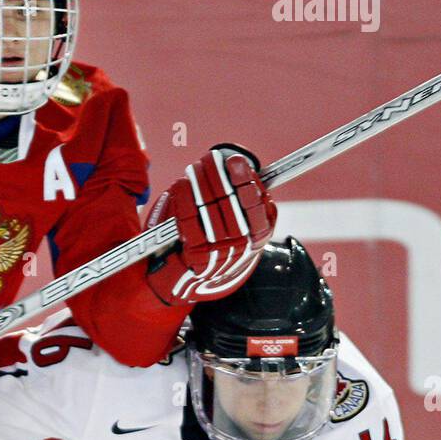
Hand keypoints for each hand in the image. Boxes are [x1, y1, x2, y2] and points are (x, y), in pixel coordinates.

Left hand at [146, 144, 275, 303]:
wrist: (195, 281)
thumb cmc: (218, 243)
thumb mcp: (241, 225)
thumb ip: (243, 200)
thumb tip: (237, 165)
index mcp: (259, 235)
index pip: (255, 202)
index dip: (244, 179)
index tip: (234, 160)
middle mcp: (242, 245)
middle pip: (230, 200)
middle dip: (218, 174)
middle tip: (210, 158)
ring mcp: (219, 252)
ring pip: (209, 206)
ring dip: (200, 181)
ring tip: (195, 168)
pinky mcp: (196, 255)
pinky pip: (189, 219)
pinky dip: (184, 197)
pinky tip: (181, 184)